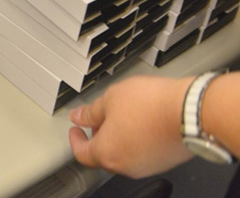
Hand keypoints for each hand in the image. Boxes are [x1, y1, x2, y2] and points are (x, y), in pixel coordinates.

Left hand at [69, 75, 194, 178]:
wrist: (190, 111)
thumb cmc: (151, 105)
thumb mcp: (110, 99)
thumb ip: (91, 111)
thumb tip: (78, 116)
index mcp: (107, 152)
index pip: (82, 153)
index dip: (75, 140)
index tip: (76, 130)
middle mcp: (126, 165)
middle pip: (103, 155)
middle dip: (98, 136)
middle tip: (100, 117)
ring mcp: (146, 166)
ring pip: (123, 154)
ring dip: (118, 137)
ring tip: (123, 113)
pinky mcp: (163, 162)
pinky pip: (141, 153)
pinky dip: (135, 140)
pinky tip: (141, 120)